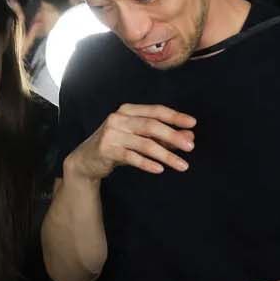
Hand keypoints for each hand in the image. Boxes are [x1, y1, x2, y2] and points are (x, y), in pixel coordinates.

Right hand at [66, 104, 196, 181]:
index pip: (155, 110)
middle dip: (173, 136)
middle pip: (151, 125)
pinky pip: (131, 157)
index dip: (175, 116)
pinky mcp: (106, 149)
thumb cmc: (117, 146)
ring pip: (144, 143)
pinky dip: (147, 163)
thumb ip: (164, 137)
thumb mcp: (140, 138)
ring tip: (182, 165)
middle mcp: (118, 119)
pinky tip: (159, 169)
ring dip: (166, 155)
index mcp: (128, 111)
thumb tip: (189, 136)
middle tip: (191, 147)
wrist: (87, 160)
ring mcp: (111, 134)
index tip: (193, 123)